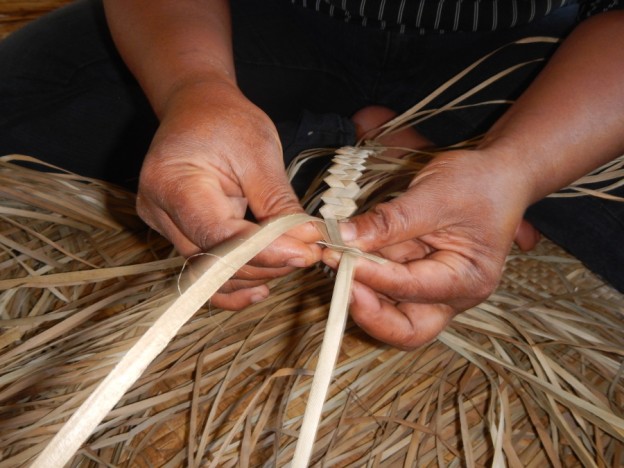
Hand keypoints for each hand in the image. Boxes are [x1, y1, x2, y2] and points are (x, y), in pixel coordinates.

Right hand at [137, 81, 320, 308]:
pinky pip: (205, 271)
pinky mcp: (178, 235)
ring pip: (211, 273)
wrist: (196, 110)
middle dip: (267, 264)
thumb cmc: (225, 121)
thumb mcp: (259, 152)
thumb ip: (279, 203)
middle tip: (309, 253)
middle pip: (215, 261)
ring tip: (292, 260)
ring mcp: (164, 227)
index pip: (219, 236)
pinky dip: (234, 283)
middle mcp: (160, 212)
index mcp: (172, 184)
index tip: (306, 252)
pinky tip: (263, 285)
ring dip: (256, 273)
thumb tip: (306, 240)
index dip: (265, 251)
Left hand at [322, 149, 533, 348]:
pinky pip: (384, 284)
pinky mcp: (415, 274)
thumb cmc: (480, 183)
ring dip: (360, 291)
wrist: (498, 173)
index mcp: (467, 280)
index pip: (411, 290)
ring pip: (389, 310)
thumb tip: (344, 237)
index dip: (372, 277)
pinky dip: (362, 272)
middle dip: (369, 313)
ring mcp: (431, 288)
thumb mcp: (435, 196)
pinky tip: (342, 253)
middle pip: (405, 328)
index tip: (339, 257)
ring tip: (334, 259)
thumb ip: (390, 220)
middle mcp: (451, 295)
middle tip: (339, 284)